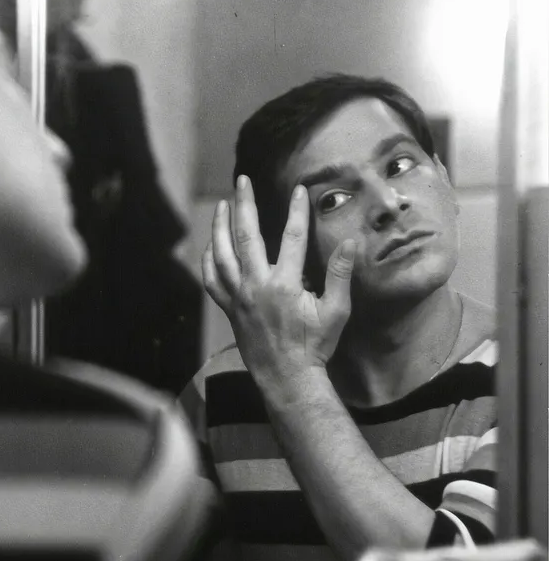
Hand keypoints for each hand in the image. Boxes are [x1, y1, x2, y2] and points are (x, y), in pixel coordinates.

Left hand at [203, 175, 354, 398]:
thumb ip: (340, 275)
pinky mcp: (229, 309)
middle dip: (244, 205)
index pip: (291, 237)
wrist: (287, 378)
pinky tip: (210, 246)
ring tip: (221, 206)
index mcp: (284, 284)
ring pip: (222, 254)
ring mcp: (239, 298)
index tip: (298, 190)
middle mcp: (256, 287)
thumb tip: (351, 244)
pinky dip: (209, 261)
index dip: (296, 211)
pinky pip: (212, 280)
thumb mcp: (335, 311)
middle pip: (246, 236)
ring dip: (220, 227)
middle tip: (242, 182)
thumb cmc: (314, 346)